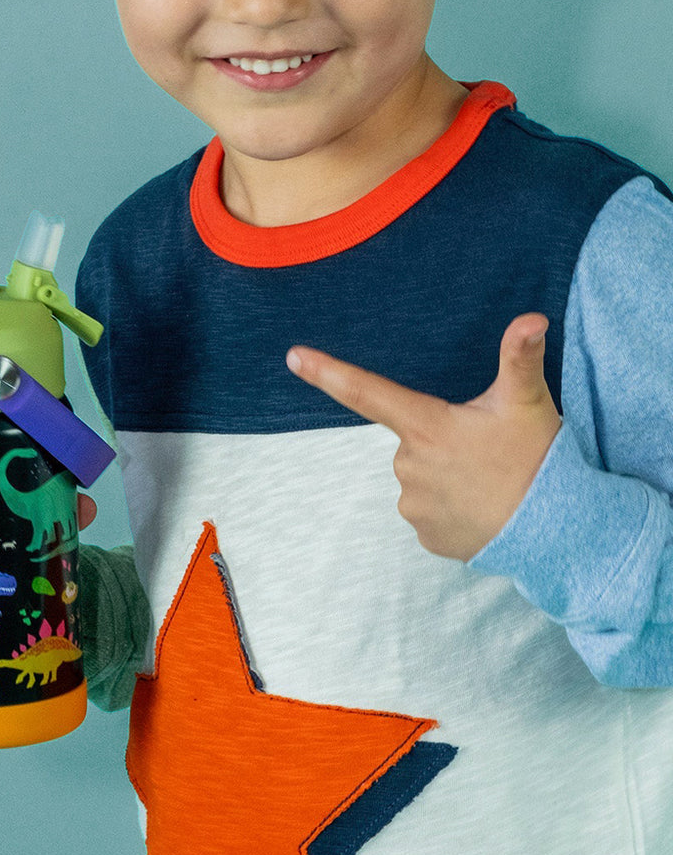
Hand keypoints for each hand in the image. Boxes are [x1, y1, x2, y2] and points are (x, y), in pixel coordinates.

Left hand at [286, 314, 561, 560]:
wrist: (559, 534)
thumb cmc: (540, 461)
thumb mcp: (528, 404)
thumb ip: (521, 357)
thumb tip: (533, 317)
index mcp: (426, 426)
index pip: (366, 392)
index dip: (327, 372)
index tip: (294, 356)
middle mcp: (408, 465)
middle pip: (412, 440)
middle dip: (440, 441)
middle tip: (484, 452)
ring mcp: (413, 505)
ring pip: (420, 476)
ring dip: (446, 475)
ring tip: (489, 483)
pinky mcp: (425, 536)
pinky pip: (429, 511)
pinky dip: (450, 506)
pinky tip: (482, 508)